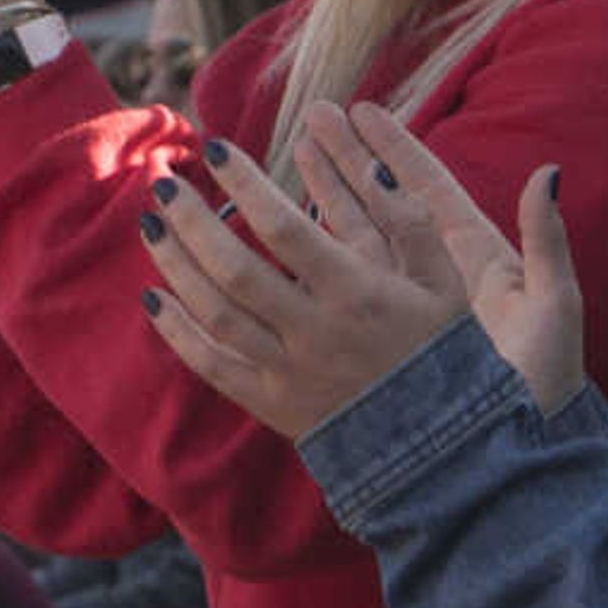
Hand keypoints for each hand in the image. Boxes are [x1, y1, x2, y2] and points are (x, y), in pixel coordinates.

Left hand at [137, 101, 585, 437]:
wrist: (451, 460)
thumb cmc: (454, 359)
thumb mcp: (455, 283)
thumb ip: (422, 217)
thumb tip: (412, 157)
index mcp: (362, 296)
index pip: (286, 228)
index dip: (246, 184)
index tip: (214, 147)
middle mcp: (318, 335)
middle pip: (234, 270)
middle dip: (191, 221)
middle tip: (161, 182)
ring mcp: (292, 376)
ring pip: (215, 315)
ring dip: (175, 267)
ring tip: (152, 225)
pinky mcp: (277, 409)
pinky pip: (213, 368)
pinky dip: (178, 334)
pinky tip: (155, 300)